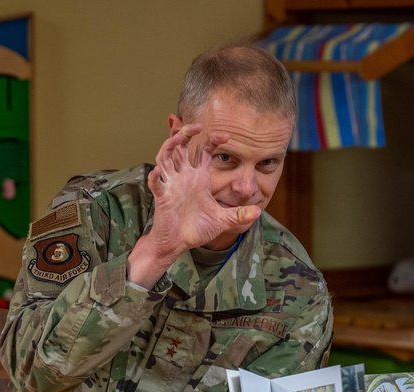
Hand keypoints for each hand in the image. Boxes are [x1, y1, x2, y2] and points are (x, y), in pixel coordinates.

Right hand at [127, 125, 261, 286]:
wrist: (179, 243)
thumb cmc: (198, 229)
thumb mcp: (223, 221)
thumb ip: (239, 215)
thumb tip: (258, 211)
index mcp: (199, 178)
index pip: (203, 151)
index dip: (212, 140)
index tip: (226, 136)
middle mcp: (184, 177)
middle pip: (180, 147)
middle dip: (185, 133)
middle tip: (197, 125)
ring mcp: (172, 186)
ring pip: (165, 159)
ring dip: (169, 147)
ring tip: (177, 138)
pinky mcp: (162, 198)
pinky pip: (156, 184)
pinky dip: (155, 177)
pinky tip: (159, 171)